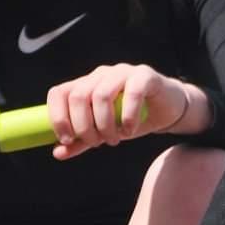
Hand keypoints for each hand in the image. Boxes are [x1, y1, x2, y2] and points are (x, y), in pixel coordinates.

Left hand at [46, 63, 206, 159]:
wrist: (167, 110)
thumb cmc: (132, 119)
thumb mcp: (103, 132)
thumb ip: (81, 141)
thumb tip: (57, 153)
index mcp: (85, 84)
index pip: (59, 93)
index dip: (57, 117)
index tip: (66, 140)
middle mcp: (100, 74)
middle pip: (79, 96)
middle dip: (84, 127)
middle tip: (97, 143)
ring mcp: (122, 72)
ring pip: (101, 95)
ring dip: (105, 125)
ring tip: (115, 139)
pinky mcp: (144, 75)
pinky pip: (131, 93)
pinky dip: (127, 117)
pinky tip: (130, 130)